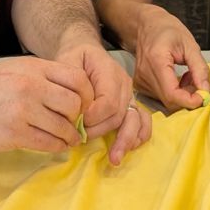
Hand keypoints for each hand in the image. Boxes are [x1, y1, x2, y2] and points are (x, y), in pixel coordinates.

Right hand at [0, 57, 94, 153]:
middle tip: (75, 123)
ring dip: (70, 136)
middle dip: (79, 116)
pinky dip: (57, 146)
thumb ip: (40, 77)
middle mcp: (30, 86)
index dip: (87, 94)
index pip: (77, 78)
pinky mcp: (13, 134)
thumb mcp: (11, 70)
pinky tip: (56, 145)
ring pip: (64, 127)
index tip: (84, 104)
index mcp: (32, 68)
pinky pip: (48, 143)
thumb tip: (70, 92)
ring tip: (69, 138)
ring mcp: (22, 111)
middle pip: (75, 104)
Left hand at [57, 41, 150, 165]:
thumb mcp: (67, 61)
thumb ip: (74, 84)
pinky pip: (142, 121)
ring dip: (125, 140)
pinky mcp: (129, 104)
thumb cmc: (74, 57)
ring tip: (115, 159)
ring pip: (134, 120)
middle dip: (101, 131)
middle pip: (119, 115)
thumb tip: (81, 110)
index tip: (77, 122)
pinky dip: (138, 135)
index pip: (108, 102)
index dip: (93, 117)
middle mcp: (124, 85)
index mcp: (110, 72)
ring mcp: (129, 95)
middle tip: (81, 139)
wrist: (84, 50)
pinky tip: (129, 148)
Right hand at [129, 8, 209, 110]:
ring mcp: (140, 82)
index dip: (190, 101)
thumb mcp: (190, 44)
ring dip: (183, 94)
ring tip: (188, 75)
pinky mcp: (140, 86)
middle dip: (189, 97)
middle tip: (199, 82)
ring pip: (167, 101)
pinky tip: (178, 78)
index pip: (172, 94)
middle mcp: (144, 75)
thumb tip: (206, 90)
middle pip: (170, 101)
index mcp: (156, 61)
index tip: (204, 97)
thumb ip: (200, 68)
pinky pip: (161, 97)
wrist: (147, 25)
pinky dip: (175, 92)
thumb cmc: (167, 30)